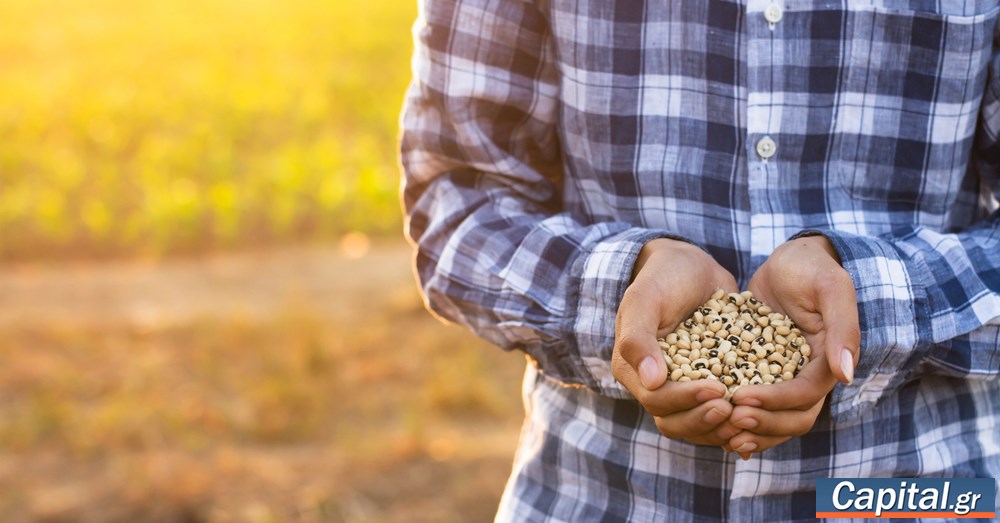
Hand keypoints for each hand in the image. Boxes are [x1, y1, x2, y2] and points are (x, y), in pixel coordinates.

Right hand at [612, 238, 740, 445]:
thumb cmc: (663, 278)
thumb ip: (639, 337)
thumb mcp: (645, 298)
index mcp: (634, 369)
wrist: (691, 268)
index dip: (686, 401)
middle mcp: (656, 385)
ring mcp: (683, 388)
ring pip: (698, 425)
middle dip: (705, 421)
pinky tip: (759, 413)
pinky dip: (736, 418)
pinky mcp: (709, 384)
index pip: (657, 401)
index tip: (717, 389)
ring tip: (747, 417)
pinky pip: (719, 412)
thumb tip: (651, 380)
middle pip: (676, 423)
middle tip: (734, 409)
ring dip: (722, 427)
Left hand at [726, 235, 859, 457]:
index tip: (742, 397)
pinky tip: (710, 421)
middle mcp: (807, 376)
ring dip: (750, 430)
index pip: (806, 395)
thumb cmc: (810, 267)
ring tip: (720, 431)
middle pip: (793, 418)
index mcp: (827, 361)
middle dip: (763, 423)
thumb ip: (842, 328)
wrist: (787, 261)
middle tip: (730, 417)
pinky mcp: (758, 373)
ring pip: (773, 418)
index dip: (776, 401)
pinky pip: (752, 404)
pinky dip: (737, 416)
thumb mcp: (830, 287)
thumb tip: (845, 374)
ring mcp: (783, 377)